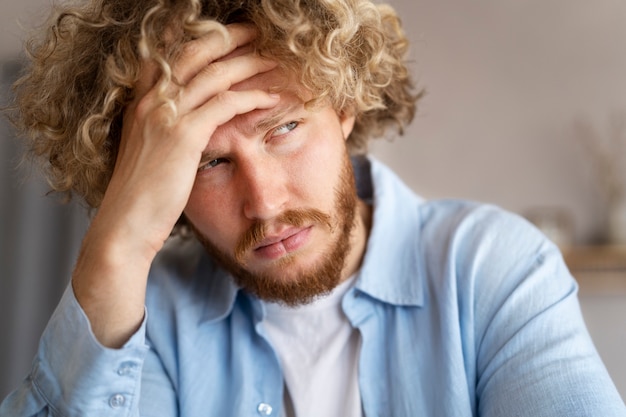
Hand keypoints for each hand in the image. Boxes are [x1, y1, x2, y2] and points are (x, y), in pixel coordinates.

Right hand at [72, 24, 279, 346]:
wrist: (125, 223)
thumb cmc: (142, 195)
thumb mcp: (148, 152)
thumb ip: (165, 130)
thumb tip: (192, 123)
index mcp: (141, 101)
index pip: (169, 54)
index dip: (199, 38)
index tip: (227, 33)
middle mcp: (151, 100)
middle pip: (196, 52)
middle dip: (230, 37)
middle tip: (257, 31)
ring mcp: (165, 115)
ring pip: (215, 74)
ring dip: (250, 63)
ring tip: (275, 58)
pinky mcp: (183, 135)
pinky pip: (226, 105)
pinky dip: (252, 98)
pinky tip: (271, 98)